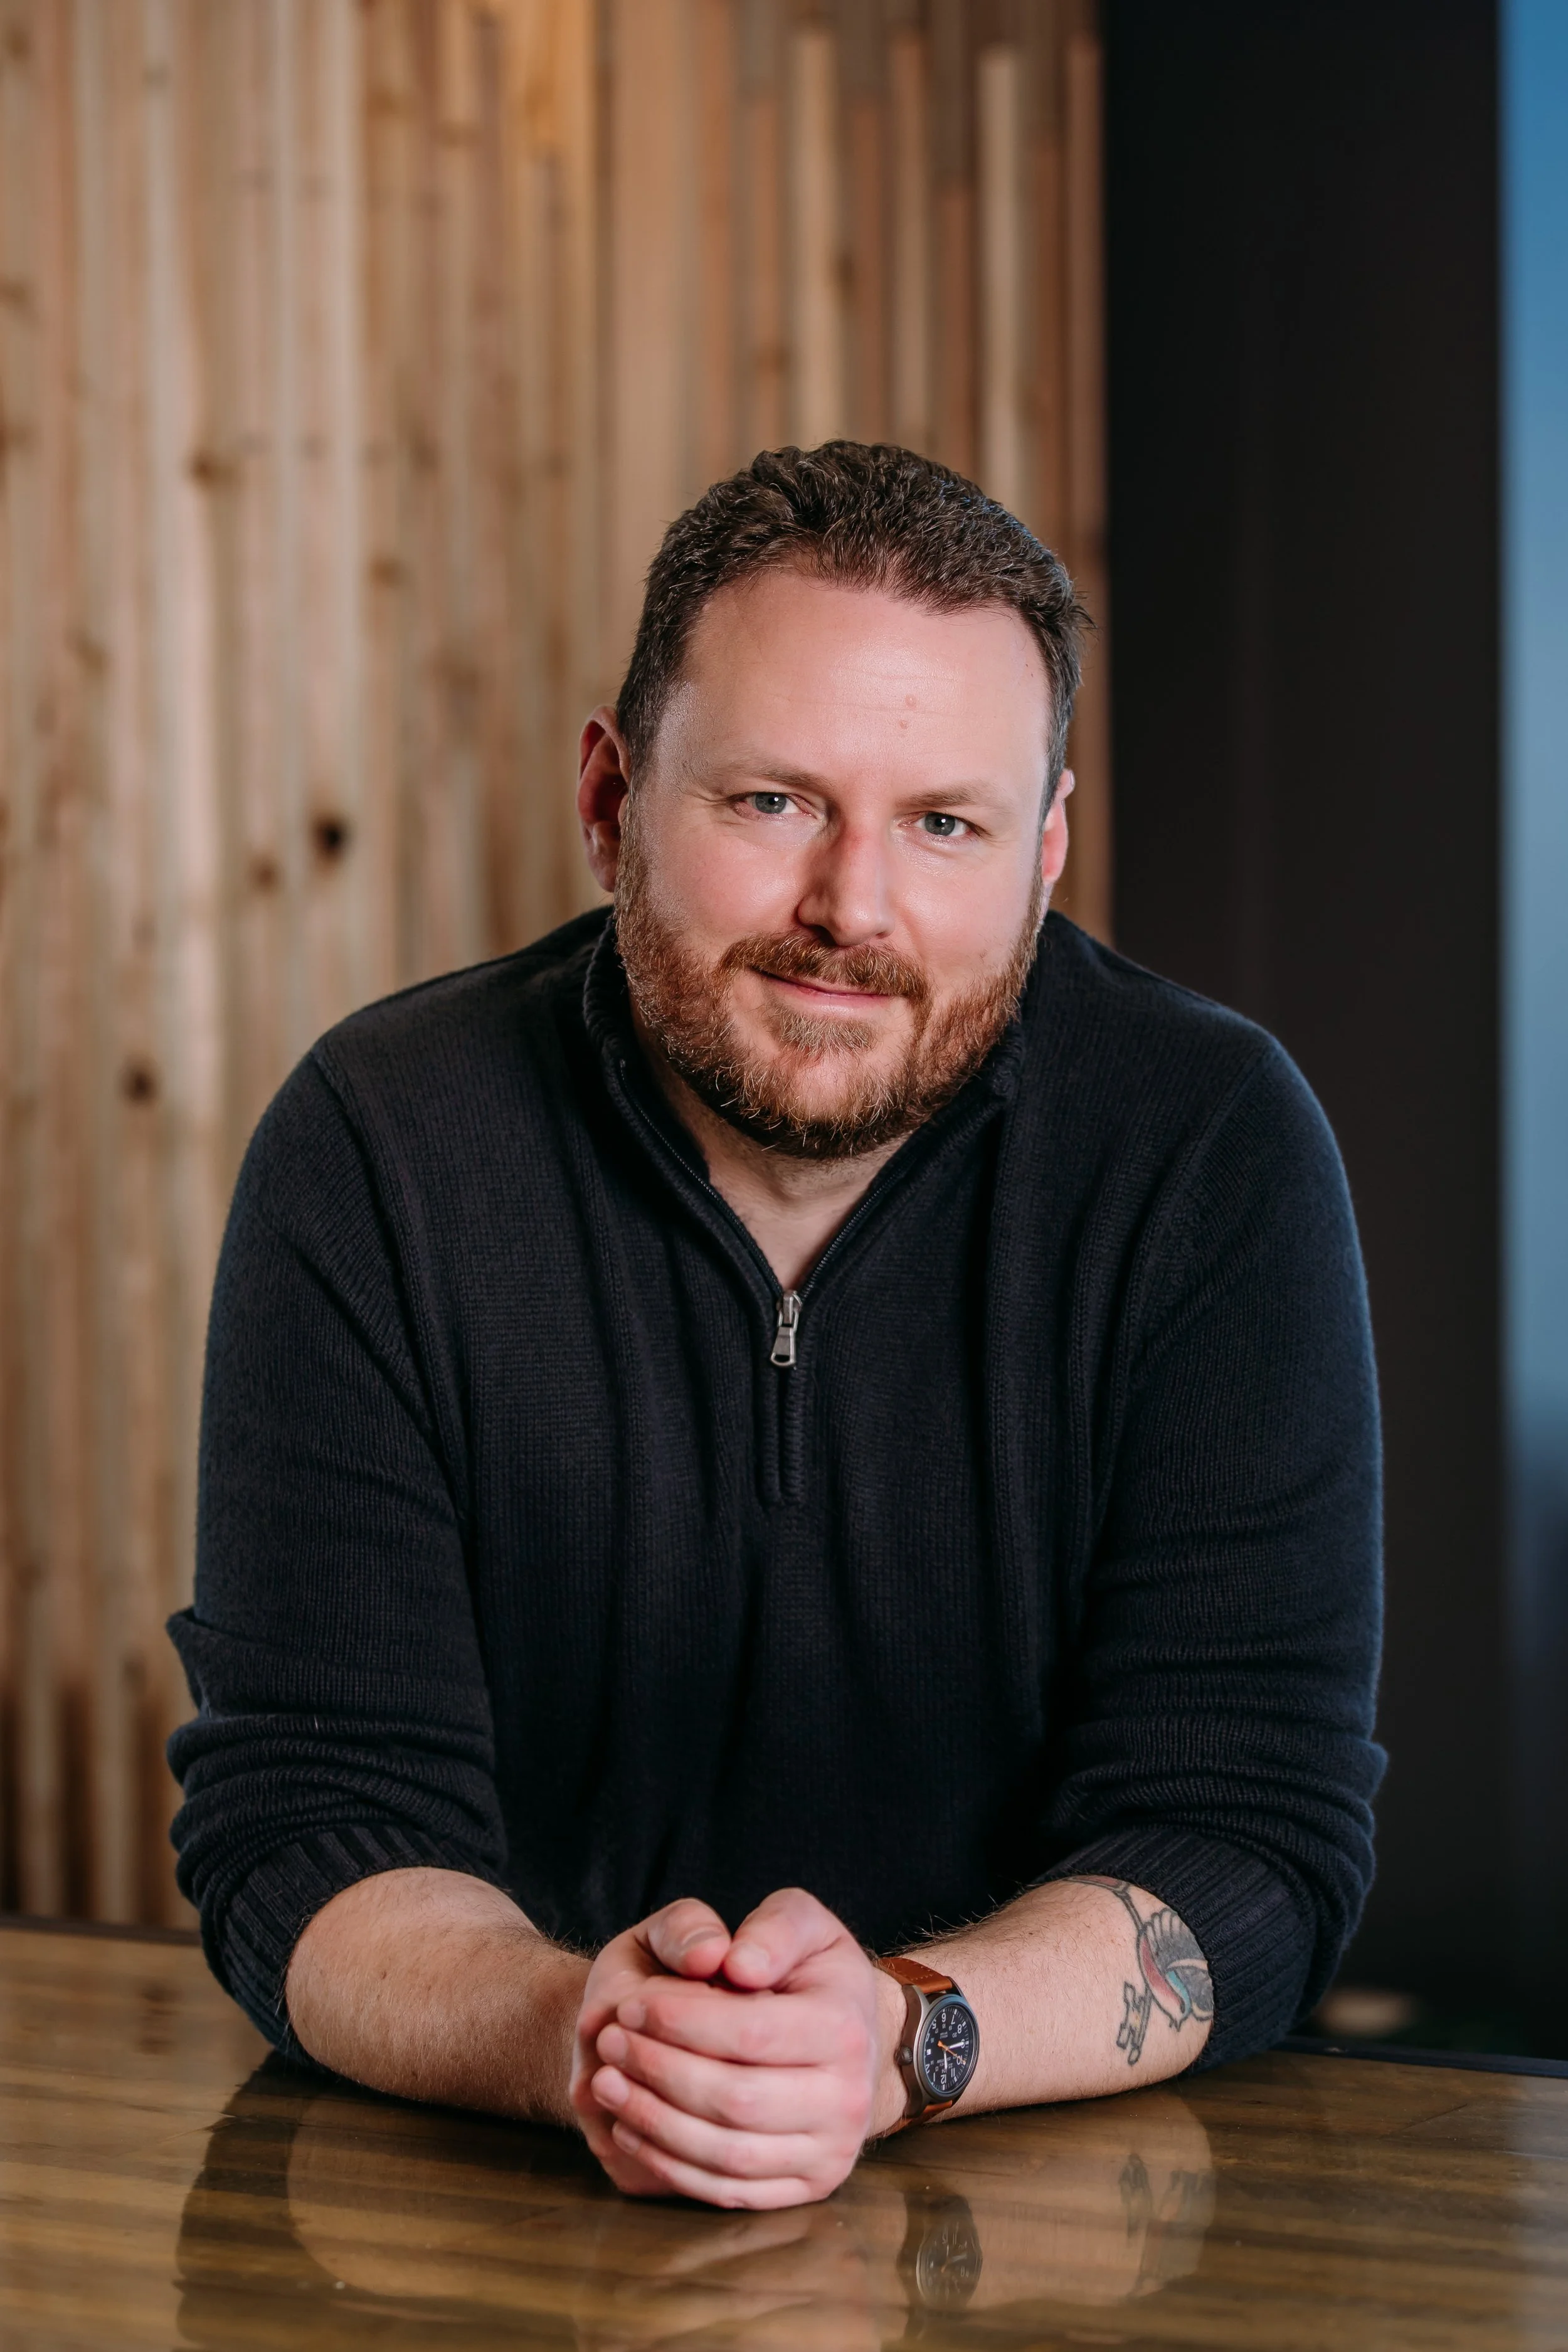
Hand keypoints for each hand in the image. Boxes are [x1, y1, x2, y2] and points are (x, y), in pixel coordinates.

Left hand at [579, 1887, 904, 2208]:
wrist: (840, 2034)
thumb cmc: (802, 1969)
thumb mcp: (796, 1919)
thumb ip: (771, 1928)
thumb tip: (736, 1964)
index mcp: (846, 2027)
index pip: (750, 2033)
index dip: (680, 2021)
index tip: (629, 2004)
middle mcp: (849, 2100)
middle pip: (735, 2100)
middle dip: (658, 2071)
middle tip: (609, 2042)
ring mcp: (831, 2152)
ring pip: (727, 2154)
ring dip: (654, 2122)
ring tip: (606, 2083)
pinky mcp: (807, 2188)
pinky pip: (729, 2191)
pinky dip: (671, 2164)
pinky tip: (631, 2128)